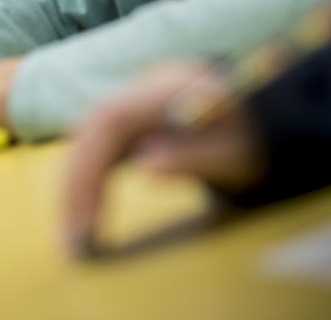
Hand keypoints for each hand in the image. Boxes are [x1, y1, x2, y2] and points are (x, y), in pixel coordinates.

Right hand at [63, 64, 265, 254]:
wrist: (258, 114)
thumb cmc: (249, 137)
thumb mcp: (235, 154)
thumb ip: (194, 157)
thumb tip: (146, 167)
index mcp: (164, 90)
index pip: (108, 122)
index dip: (89, 168)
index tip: (85, 218)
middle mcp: (138, 91)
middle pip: (88, 133)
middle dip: (74, 186)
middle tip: (73, 240)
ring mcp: (130, 104)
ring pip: (86, 142)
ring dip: (74, 187)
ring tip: (75, 236)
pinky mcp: (127, 122)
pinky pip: (96, 149)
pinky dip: (87, 182)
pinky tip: (87, 214)